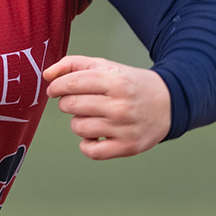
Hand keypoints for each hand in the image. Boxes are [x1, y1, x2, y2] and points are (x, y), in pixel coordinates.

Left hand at [43, 55, 169, 159]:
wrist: (168, 103)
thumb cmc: (130, 85)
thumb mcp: (106, 67)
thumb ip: (74, 65)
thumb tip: (46, 75)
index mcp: (115, 81)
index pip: (72, 83)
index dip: (57, 87)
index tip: (54, 90)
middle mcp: (120, 105)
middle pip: (71, 106)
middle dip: (67, 103)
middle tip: (78, 102)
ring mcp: (124, 128)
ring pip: (78, 127)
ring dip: (78, 122)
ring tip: (93, 117)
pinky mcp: (128, 147)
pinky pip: (91, 151)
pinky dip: (87, 144)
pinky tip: (96, 135)